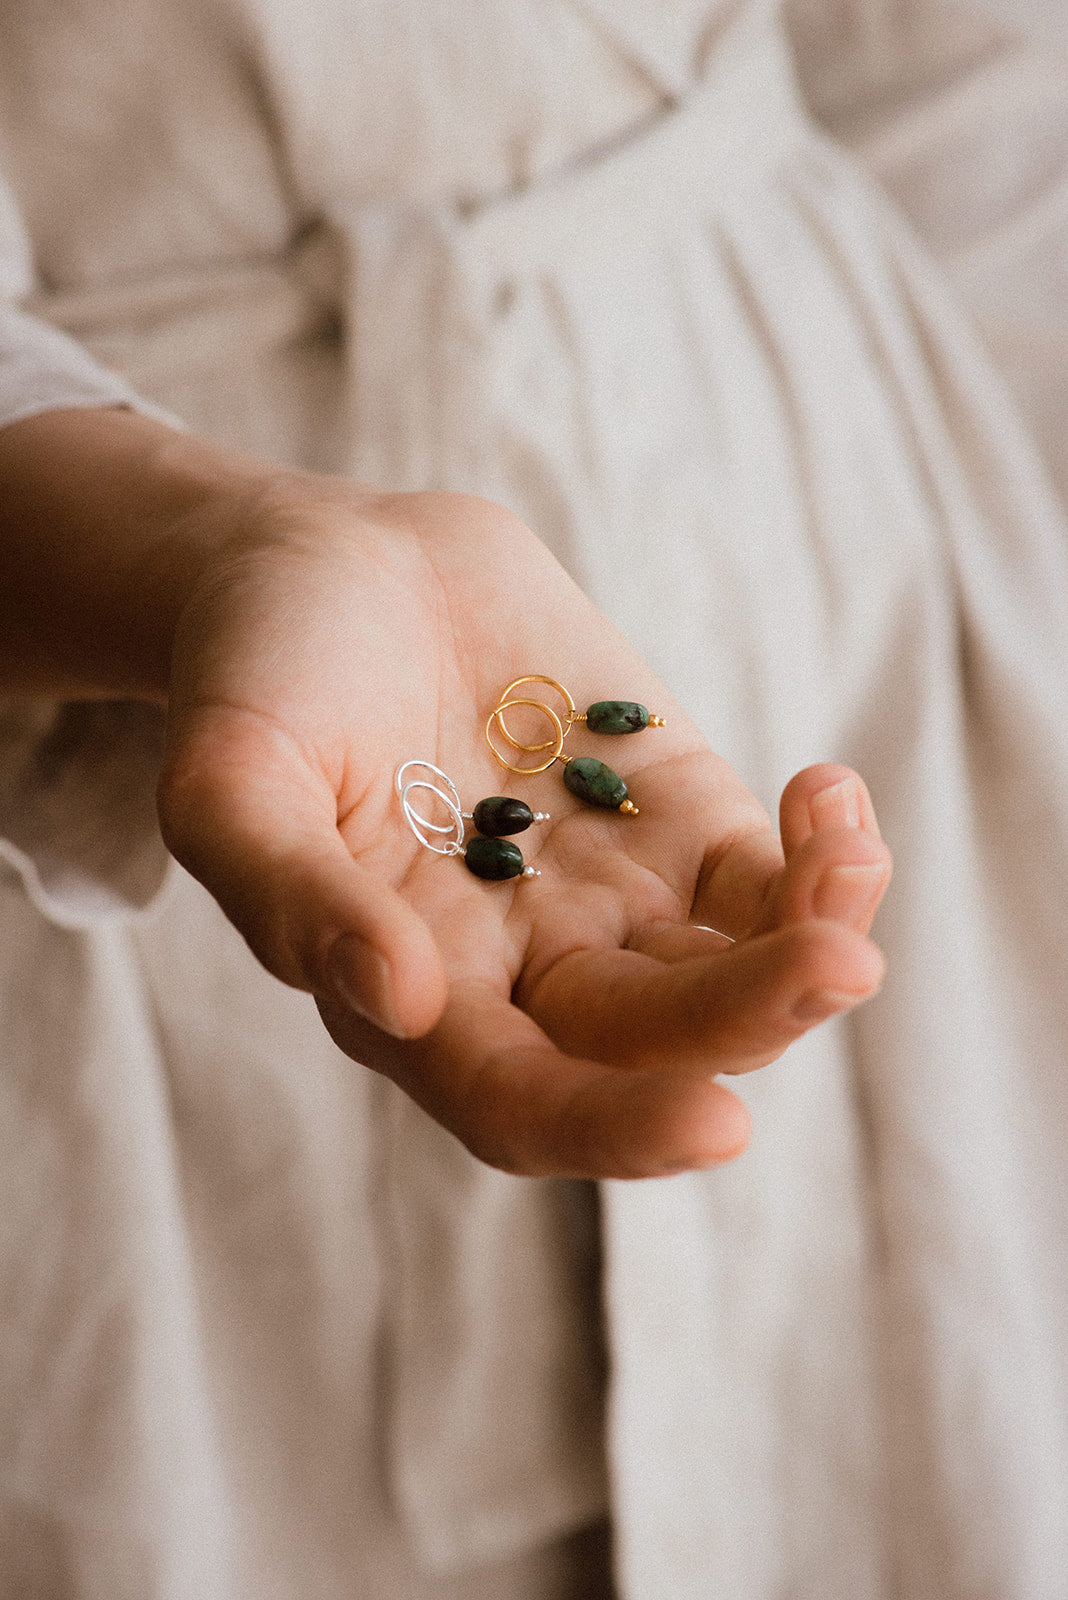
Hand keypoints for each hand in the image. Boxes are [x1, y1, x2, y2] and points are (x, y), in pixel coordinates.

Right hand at [156, 478, 891, 1177]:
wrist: (338, 569)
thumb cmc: (259, 681)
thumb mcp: (232, 783)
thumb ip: (295, 897)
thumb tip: (398, 1002)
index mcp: (418, 999)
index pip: (524, 1103)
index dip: (613, 1128)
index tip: (716, 1123)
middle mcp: (529, 971)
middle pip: (655, 1040)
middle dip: (750, 1018)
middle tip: (837, 965)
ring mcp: (615, 894)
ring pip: (734, 968)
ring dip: (813, 939)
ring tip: (852, 872)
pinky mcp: (677, 811)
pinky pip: (771, 871)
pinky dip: (823, 852)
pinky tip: (835, 795)